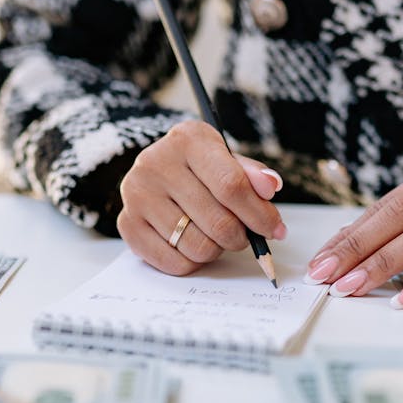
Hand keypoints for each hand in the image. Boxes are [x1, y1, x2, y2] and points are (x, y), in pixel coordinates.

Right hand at [117, 121, 286, 274]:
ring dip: (216, 250)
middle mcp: (156, 163)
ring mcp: (137, 194)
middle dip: (240, 237)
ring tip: (214, 236)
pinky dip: (193, 262)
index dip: (259, 214)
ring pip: (197, 246)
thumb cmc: (200, 168)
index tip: (274, 230)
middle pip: (218, 221)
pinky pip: (174, 262)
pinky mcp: (127, 224)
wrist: (156, 171)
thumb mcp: (227, 159)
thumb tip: (270, 187)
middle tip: (242, 235)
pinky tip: (193, 244)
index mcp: (188, 140)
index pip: (232, 185)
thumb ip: (252, 174)